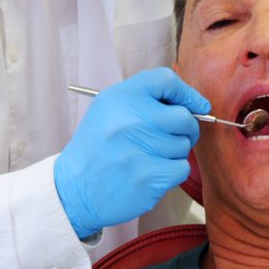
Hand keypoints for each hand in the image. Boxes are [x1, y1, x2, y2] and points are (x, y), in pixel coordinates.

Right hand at [54, 68, 209, 238]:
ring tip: (149, 157)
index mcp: (120, 97)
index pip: (166, 80)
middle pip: (183, 117)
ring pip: (183, 145)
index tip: (196, 105)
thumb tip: (194, 104)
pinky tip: (151, 173)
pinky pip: (181, 168)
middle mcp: (129, 119)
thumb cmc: (99, 147)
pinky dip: (172, 173)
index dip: (187, 93)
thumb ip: (146, 100)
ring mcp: (139, 149)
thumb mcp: (110, 110)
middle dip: (186, 128)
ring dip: (174, 153)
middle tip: (173, 137)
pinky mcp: (148, 177)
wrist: (73, 189)